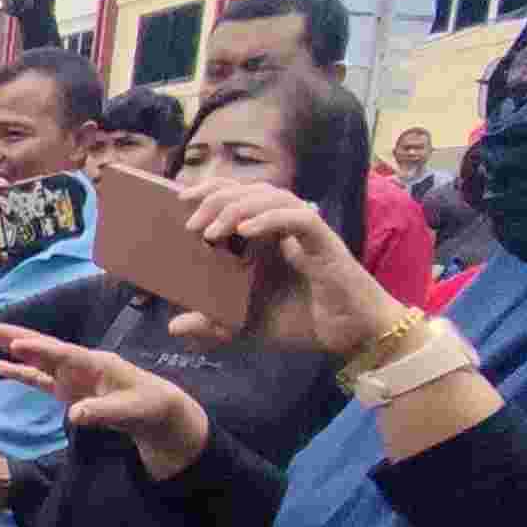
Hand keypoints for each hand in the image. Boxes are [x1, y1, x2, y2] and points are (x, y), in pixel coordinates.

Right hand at [0, 324, 211, 481]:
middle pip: (47, 348)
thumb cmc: (147, 407)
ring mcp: (73, 376)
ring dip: (17, 349)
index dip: (42, 350)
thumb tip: (74, 414)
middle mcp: (81, 364)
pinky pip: (40, 378)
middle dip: (21, 338)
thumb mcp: (129, 412)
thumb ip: (102, 412)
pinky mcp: (68, 389)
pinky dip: (22, 373)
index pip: (65, 355)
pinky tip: (2, 367)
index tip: (18, 344)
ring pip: (40, 359)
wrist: (157, 411)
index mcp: (97, 364)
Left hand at [173, 178, 411, 357]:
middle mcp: (284, 229)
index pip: (239, 196)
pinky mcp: (325, 244)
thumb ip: (213, 325)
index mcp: (265, 239)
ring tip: (212, 233)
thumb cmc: (304, 323)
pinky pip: (300, 219)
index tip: (182, 201)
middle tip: (190, 224)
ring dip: (239, 207)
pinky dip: (271, 219)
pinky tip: (246, 232)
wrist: (352, 336)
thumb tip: (174, 326)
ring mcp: (305, 233)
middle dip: (217, 198)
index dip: (212, 190)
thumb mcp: (247, 327)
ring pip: (274, 196)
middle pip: (251, 189)